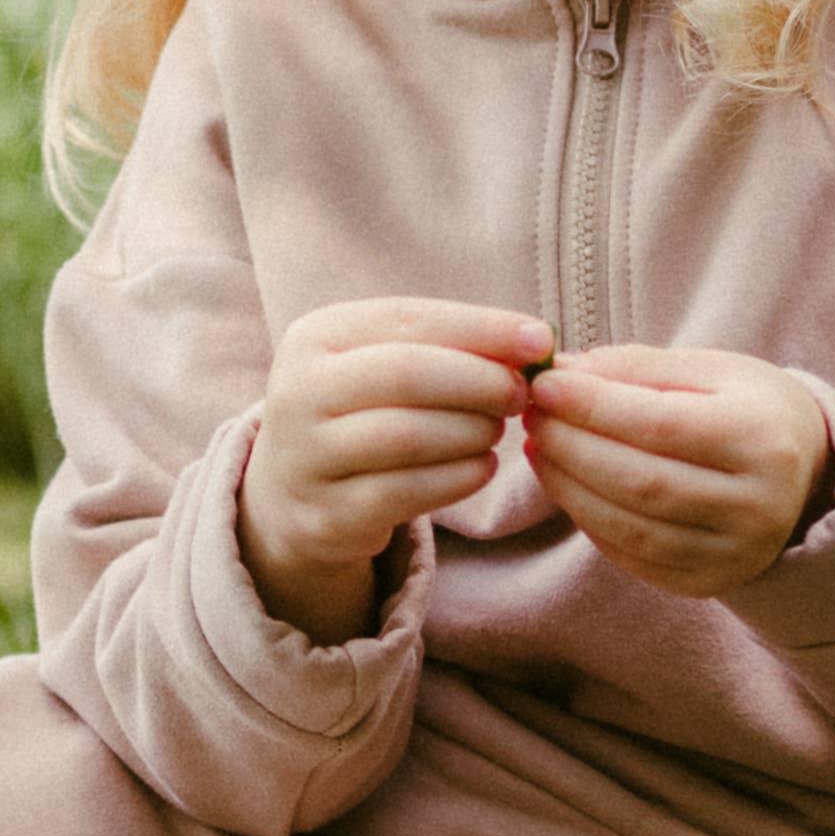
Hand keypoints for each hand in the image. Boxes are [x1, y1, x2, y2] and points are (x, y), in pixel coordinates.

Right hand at [239, 293, 552, 645]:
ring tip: (497, 430)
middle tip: (522, 394)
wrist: (294, 493)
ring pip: (408, 437)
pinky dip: (458, 478)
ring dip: (472, 431)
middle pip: (406, 375)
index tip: (540, 340)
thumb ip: (448, 346)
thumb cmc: (361, 411)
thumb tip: (534, 342)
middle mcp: (296, 393)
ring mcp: (305, 458)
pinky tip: (482, 467)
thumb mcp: (385, 365)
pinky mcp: (326, 516)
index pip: (408, 319)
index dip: (481, 328)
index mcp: (313, 337)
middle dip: (479, 381)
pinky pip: (406, 493)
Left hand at [527, 343, 831, 597]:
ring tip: (539, 448)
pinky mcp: (710, 583)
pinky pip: (633, 556)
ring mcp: (736, 554)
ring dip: (569, 486)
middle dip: (571, 446)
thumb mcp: (710, 370)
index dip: (592, 406)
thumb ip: (639, 368)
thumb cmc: (749, 409)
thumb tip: (563, 372)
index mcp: (762, 439)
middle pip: (639, 480)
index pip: (659, 424)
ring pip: (630, 526)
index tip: (544, 384)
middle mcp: (758, 505)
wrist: (806, 476)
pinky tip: (568, 486)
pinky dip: (589, 521)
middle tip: (531, 416)